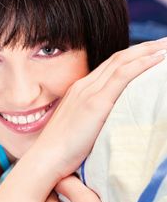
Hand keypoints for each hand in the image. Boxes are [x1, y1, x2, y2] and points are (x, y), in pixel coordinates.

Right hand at [32, 40, 166, 179]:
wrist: (46, 158)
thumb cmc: (62, 150)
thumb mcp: (79, 127)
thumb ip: (92, 117)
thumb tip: (110, 119)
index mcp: (80, 90)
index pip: (111, 66)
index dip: (132, 56)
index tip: (149, 53)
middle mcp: (84, 86)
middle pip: (118, 59)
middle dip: (144, 48)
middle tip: (164, 43)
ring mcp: (89, 92)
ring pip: (122, 62)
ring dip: (147, 51)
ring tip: (166, 46)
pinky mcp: (95, 103)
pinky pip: (122, 76)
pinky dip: (142, 64)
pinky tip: (158, 59)